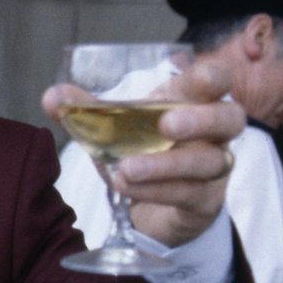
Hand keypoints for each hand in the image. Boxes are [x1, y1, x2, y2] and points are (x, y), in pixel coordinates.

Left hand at [43, 59, 239, 246]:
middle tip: (166, 126)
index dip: (214, 77)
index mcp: (189, 103)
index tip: (203, 79)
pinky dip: (156, 191)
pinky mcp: (204, 201)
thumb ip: (84, 110)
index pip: (216, 81)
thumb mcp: (111, 129)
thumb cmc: (139, 151)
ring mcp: (212, 168)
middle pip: (230, 119)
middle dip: (200, 120)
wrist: (151, 205)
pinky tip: (127, 187)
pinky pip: (189, 194)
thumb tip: (52, 97)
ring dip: (167, 165)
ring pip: (210, 162)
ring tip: (126, 168)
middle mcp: (211, 133)